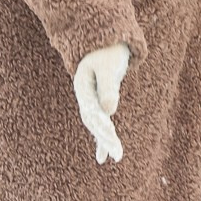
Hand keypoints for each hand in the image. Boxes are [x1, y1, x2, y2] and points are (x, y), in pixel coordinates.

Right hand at [73, 43, 131, 163]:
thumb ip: (108, 87)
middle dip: (105, 137)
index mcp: (82, 86)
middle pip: (93, 121)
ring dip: (105, 141)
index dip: (100, 122)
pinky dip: (102, 139)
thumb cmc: (109, 52)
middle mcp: (84, 96)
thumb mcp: (109, 67)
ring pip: (96, 125)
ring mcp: (90, 101)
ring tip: (116, 156)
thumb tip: (110, 110)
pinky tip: (103, 157)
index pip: (91, 109)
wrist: (106, 43)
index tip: (111, 133)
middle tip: (117, 153)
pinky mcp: (98, 104)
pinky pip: (99, 124)